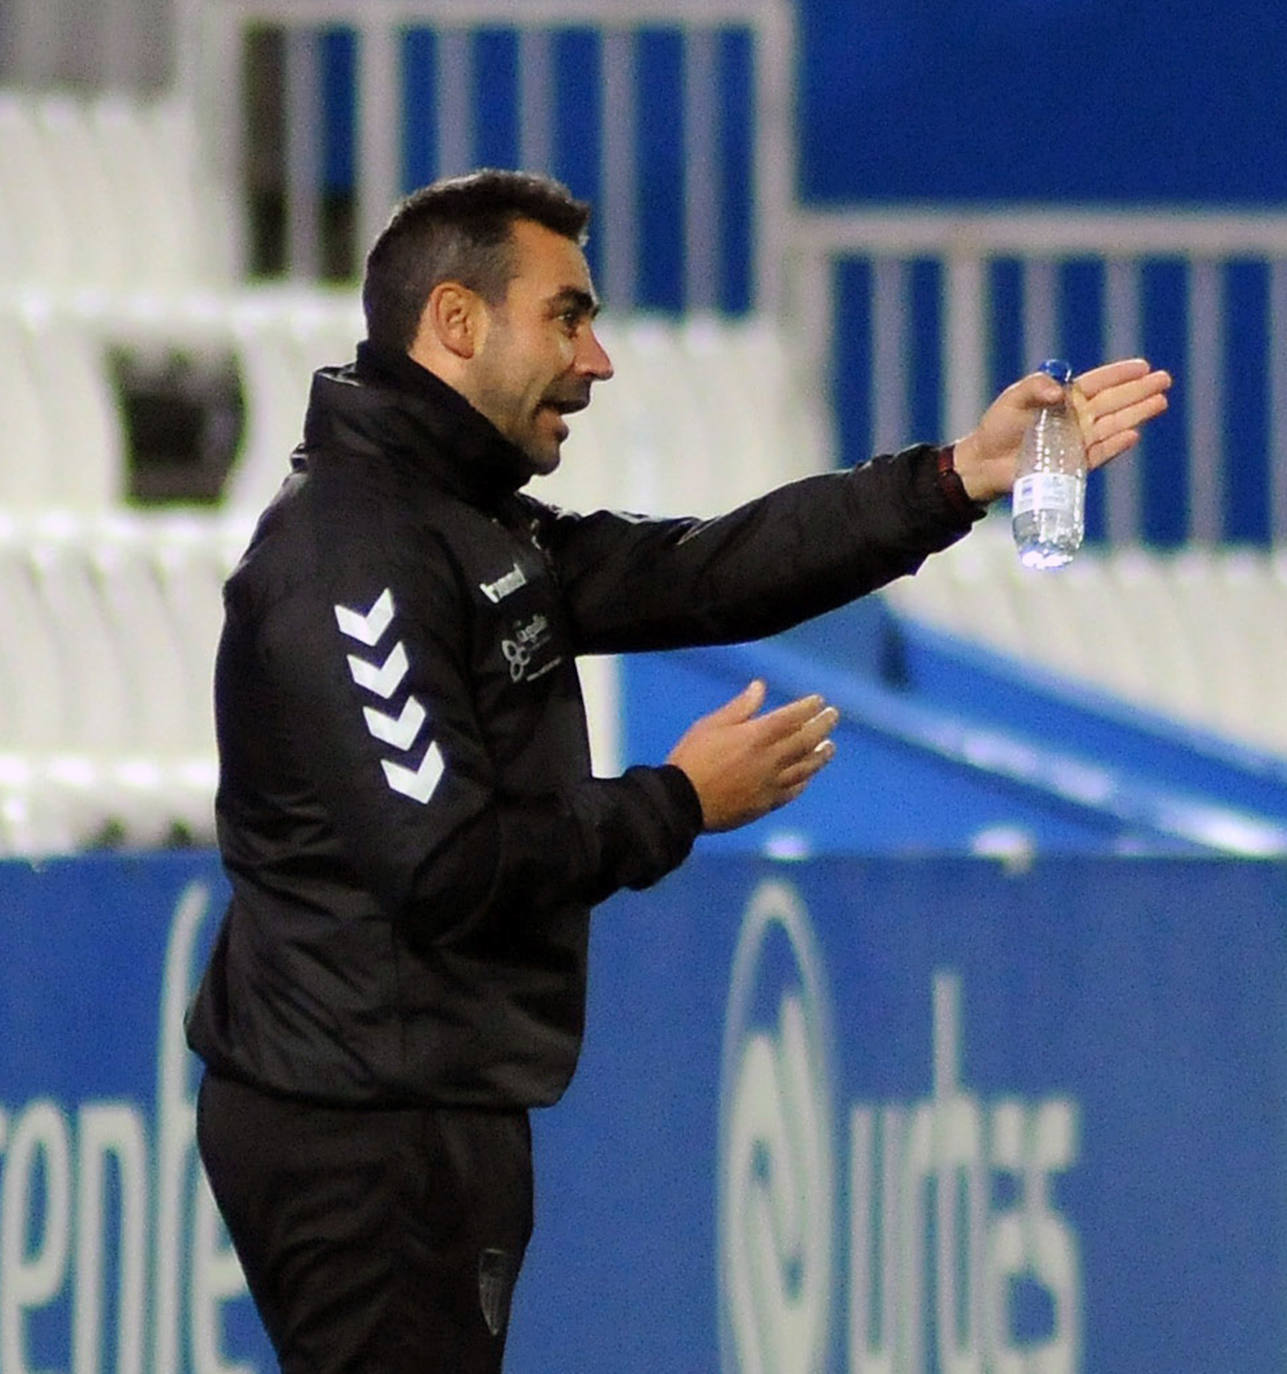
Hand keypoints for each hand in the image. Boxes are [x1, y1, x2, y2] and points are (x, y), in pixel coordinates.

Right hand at [666, 679, 837, 831]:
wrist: (683, 802)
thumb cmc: (692, 759)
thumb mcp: (711, 725)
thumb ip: (740, 707)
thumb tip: (760, 686)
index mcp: (756, 736)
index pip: (791, 717)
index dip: (808, 707)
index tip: (819, 700)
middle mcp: (770, 759)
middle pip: (806, 740)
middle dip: (822, 726)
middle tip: (833, 716)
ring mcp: (771, 783)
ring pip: (805, 767)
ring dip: (821, 755)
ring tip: (831, 747)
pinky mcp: (766, 804)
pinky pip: (793, 791)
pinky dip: (805, 780)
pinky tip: (809, 775)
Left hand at [951, 358, 1171, 504]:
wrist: (985, 463)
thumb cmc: (999, 427)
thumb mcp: (1014, 399)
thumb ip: (1036, 388)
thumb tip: (1061, 392)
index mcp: (1065, 398)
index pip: (1098, 383)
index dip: (1120, 374)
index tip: (1143, 366)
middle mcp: (1077, 418)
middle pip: (1114, 402)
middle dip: (1139, 391)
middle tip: (1164, 379)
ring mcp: (1078, 441)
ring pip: (1114, 425)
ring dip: (1136, 413)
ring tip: (1160, 401)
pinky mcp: (1074, 464)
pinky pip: (1100, 453)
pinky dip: (1115, 445)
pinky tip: (1133, 434)